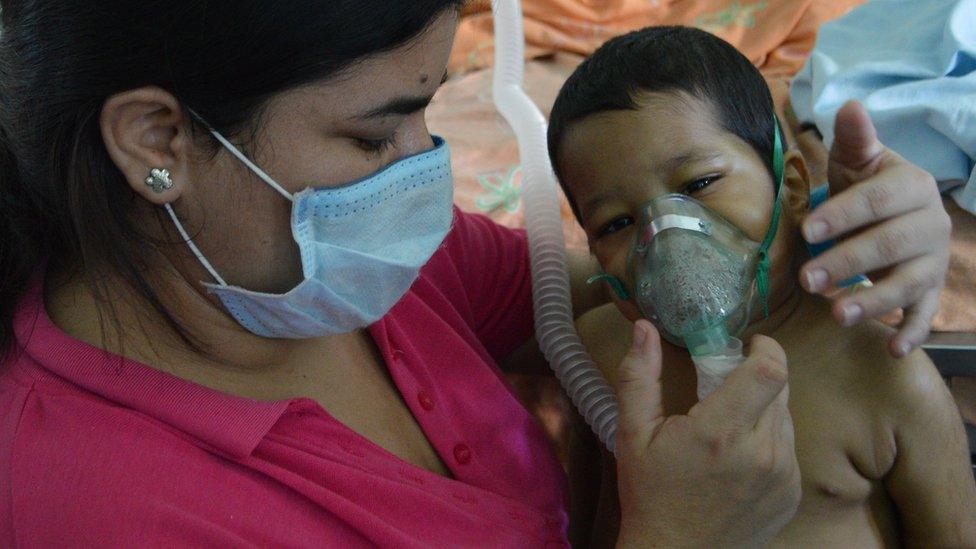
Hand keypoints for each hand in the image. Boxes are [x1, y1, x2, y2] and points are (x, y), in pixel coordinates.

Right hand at [614, 321, 799, 546]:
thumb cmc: (649, 494)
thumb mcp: (632, 434)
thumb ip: (639, 377)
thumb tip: (644, 327)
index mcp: (720, 434)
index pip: (770, 371)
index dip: (767, 347)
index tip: (750, 342)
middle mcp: (762, 454)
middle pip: (780, 388)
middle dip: (756, 375)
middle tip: (725, 383)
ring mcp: (783, 476)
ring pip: (785, 417)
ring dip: (763, 407)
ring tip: (728, 424)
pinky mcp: (791, 494)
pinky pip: (788, 447)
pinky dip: (768, 439)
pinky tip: (737, 457)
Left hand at [800, 101, 950, 356]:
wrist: (897, 212)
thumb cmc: (867, 186)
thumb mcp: (860, 161)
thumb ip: (855, 139)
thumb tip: (848, 105)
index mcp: (912, 186)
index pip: (876, 201)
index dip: (843, 214)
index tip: (807, 228)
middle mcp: (930, 224)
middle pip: (889, 245)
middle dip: (848, 262)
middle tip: (807, 279)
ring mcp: (933, 261)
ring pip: (908, 283)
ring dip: (875, 301)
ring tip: (838, 315)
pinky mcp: (930, 291)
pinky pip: (925, 314)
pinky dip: (912, 333)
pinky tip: (894, 351)